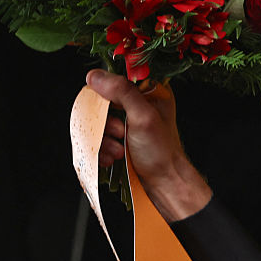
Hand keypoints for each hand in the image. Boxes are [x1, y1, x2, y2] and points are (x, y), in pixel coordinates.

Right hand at [86, 69, 211, 220]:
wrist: (165, 184)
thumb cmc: (162, 152)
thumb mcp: (144, 117)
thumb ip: (122, 92)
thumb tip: (95, 76)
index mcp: (150, 93)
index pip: (117, 80)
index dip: (106, 94)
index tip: (107, 107)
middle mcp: (139, 106)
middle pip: (103, 103)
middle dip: (106, 123)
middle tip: (120, 133)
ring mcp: (129, 124)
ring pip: (99, 123)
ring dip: (104, 139)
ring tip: (119, 150)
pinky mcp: (120, 140)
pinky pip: (99, 139)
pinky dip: (102, 149)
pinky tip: (113, 158)